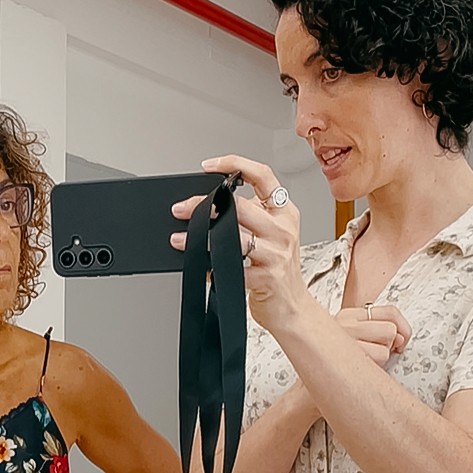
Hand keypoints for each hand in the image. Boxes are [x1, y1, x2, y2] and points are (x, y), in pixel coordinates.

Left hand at [171, 156, 307, 334]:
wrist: (293, 307)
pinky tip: (201, 267)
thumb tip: (211, 202)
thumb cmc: (279, 270)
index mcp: (284, 212)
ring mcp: (276, 254)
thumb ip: (252, 215)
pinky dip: (210, 268)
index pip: (263, 175)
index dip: (235, 164)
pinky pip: (231, 269)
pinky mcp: (266, 278)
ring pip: (233, 237)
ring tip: (180, 240)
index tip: (209, 166)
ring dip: (200, 238)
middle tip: (181, 209)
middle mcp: (282, 229)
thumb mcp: (274, 234)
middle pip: (240, 206)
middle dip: (204, 205)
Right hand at [336, 304, 411, 366]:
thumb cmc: (330, 369)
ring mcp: (345, 337)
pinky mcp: (348, 353)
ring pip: (387, 342)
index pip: (390, 311)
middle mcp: (345, 322)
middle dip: (391, 345)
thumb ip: (373, 331)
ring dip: (382, 358)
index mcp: (347, 315)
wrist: (304, 393)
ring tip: (363, 365)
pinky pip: (381, 356)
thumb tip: (401, 335)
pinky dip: (378, 369)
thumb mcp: (349, 342)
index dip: (403, 327)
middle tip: (379, 355)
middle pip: (391, 328)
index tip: (402, 340)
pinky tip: (360, 372)